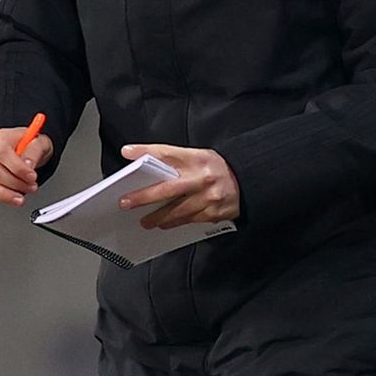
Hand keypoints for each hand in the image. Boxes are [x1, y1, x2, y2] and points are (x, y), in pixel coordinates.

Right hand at [0, 127, 53, 217]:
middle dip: (13, 183)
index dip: (18, 168)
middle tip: (30, 188)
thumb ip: (34, 152)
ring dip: (2, 194)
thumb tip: (28, 164)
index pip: (3, 153)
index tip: (32, 177)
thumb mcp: (40, 144)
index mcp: (2, 138)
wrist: (28, 150)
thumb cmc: (31, 146)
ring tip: (19, 199)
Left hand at [118, 144, 240, 228]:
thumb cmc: (217, 168)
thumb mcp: (198, 156)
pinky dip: (175, 223)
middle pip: (168, 188)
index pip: (168, 153)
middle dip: (144, 197)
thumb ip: (171, 156)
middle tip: (126, 203)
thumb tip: (136, 154)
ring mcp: (209, 197)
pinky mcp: (214, 213)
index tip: (127, 152)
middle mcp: (203, 178)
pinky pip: (189, 221)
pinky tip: (165, 224)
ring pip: (177, 211)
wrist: (248, 182)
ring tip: (145, 221)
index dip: (147, 151)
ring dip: (158, 217)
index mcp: (198, 158)